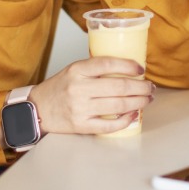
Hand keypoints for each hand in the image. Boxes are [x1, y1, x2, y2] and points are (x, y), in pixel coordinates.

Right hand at [29, 57, 155, 135]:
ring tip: (147, 99)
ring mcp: (80, 108)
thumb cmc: (60, 88)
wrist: (37, 109)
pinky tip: (133, 114)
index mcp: (77, 70)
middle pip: (119, 87)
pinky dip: (126, 120)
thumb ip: (95, 68)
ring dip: (139, 102)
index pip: (108, 64)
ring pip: (118, 105)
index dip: (129, 66)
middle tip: (150, 87)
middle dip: (141, 87)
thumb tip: (128, 69)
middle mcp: (79, 88)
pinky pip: (110, 125)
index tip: (141, 69)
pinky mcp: (82, 125)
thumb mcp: (73, 70)